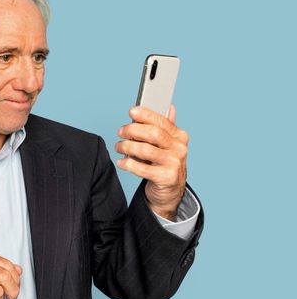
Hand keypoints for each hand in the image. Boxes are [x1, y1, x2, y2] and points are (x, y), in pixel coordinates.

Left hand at [115, 104, 188, 219]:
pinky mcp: (166, 178)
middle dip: (133, 130)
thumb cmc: (164, 164)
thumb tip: (170, 106)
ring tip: (118, 147)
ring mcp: (174, 164)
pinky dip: (128, 164)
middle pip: (153, 134)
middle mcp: (179, 149)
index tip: (131, 111)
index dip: (146, 115)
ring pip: (145, 150)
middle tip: (120, 132)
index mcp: (180, 137)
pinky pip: (142, 168)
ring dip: (127, 146)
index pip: (162, 121)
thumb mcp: (167, 145)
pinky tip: (121, 161)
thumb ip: (166, 127)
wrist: (170, 192)